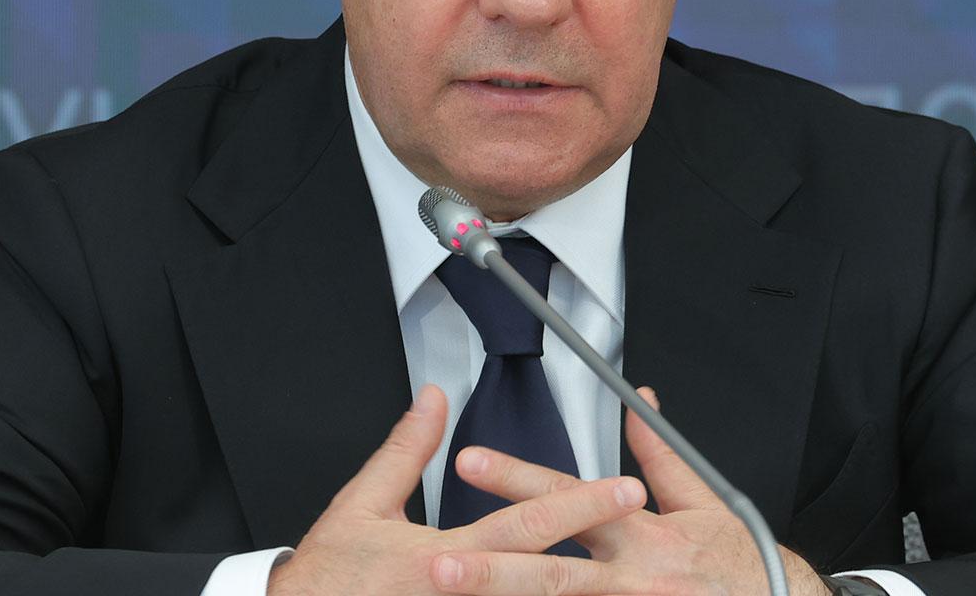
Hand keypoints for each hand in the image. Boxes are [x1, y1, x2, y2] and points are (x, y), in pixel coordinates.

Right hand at [268, 384, 650, 595]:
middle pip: (550, 576)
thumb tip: (433, 400)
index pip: (528, 526)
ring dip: (581, 593)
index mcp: (444, 557)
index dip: (582, 504)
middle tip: (647, 528)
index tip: (626, 487)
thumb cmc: (327, 579)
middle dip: (604, 552)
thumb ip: (405, 450)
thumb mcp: (362, 504)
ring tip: (630, 578)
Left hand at [430, 387, 833, 595]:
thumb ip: (659, 458)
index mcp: (643, 533)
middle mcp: (635, 578)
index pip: (569, 499)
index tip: (470, 463)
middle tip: (438, 565)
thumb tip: (637, 406)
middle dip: (493, 570)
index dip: (518, 479)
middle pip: (554, 573)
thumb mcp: (704, 502)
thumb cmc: (740, 562)